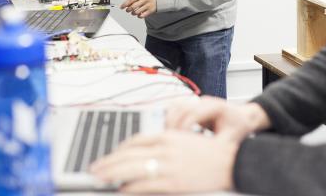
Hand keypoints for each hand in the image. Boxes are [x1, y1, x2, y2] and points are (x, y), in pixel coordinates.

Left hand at [90, 130, 238, 193]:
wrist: (230, 161)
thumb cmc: (209, 152)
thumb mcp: (184, 140)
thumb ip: (164, 144)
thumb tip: (143, 153)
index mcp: (167, 135)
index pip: (135, 140)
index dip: (119, 149)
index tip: (109, 155)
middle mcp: (165, 148)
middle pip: (128, 154)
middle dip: (108, 162)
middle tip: (94, 169)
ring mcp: (168, 165)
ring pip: (130, 169)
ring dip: (112, 174)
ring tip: (100, 178)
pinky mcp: (172, 182)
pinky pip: (143, 186)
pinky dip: (129, 188)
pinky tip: (122, 190)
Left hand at [120, 0, 156, 18]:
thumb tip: (126, 4)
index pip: (131, 0)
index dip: (125, 4)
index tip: (121, 7)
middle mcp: (144, 0)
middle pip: (133, 6)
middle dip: (128, 9)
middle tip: (127, 10)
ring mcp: (148, 5)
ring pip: (137, 12)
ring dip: (133, 13)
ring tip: (133, 12)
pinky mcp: (150, 11)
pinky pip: (142, 15)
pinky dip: (139, 16)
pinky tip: (139, 14)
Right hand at [165, 96, 270, 141]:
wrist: (243, 117)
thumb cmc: (239, 127)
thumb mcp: (232, 138)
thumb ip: (218, 144)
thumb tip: (202, 153)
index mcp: (217, 106)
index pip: (194, 113)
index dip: (184, 127)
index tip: (181, 142)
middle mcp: (206, 101)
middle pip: (182, 107)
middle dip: (174, 124)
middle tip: (171, 141)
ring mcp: (198, 101)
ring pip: (176, 105)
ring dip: (170, 120)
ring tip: (169, 137)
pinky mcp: (193, 104)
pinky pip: (176, 107)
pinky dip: (170, 118)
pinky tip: (170, 131)